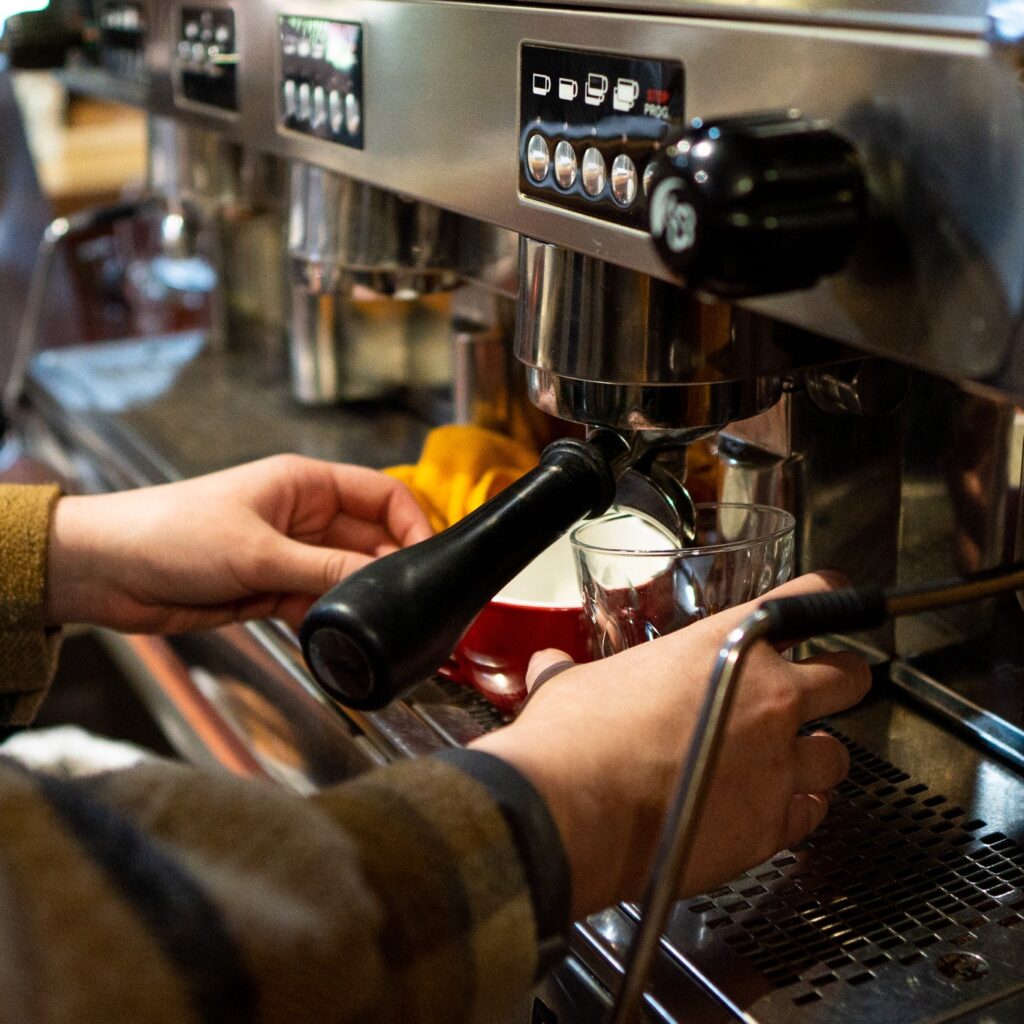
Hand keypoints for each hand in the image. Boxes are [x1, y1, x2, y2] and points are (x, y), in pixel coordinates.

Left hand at [45, 455, 432, 632]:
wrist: (104, 570)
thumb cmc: (171, 533)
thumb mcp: (257, 551)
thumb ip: (324, 570)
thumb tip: (384, 581)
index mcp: (305, 485)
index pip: (382, 495)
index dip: (413, 524)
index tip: (431, 560)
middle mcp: (304, 517)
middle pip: (370, 541)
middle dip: (391, 570)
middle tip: (412, 606)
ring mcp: (289, 555)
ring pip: (346, 577)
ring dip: (361, 601)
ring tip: (382, 628)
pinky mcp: (271, 589)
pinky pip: (318, 604)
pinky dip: (331, 621)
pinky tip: (342, 640)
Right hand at [470, 572, 870, 919]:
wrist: (576, 809)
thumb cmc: (578, 739)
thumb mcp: (575, 683)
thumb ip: (572, 671)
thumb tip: (548, 667)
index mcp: (728, 645)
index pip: (809, 599)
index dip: (828, 597)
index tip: (833, 602)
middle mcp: (768, 699)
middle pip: (849, 678)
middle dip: (843, 680)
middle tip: (828, 687)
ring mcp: (777, 764)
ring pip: (838, 756)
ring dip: (818, 756)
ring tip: (795, 760)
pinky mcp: (771, 826)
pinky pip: (811, 815)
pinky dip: (799, 810)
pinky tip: (776, 809)